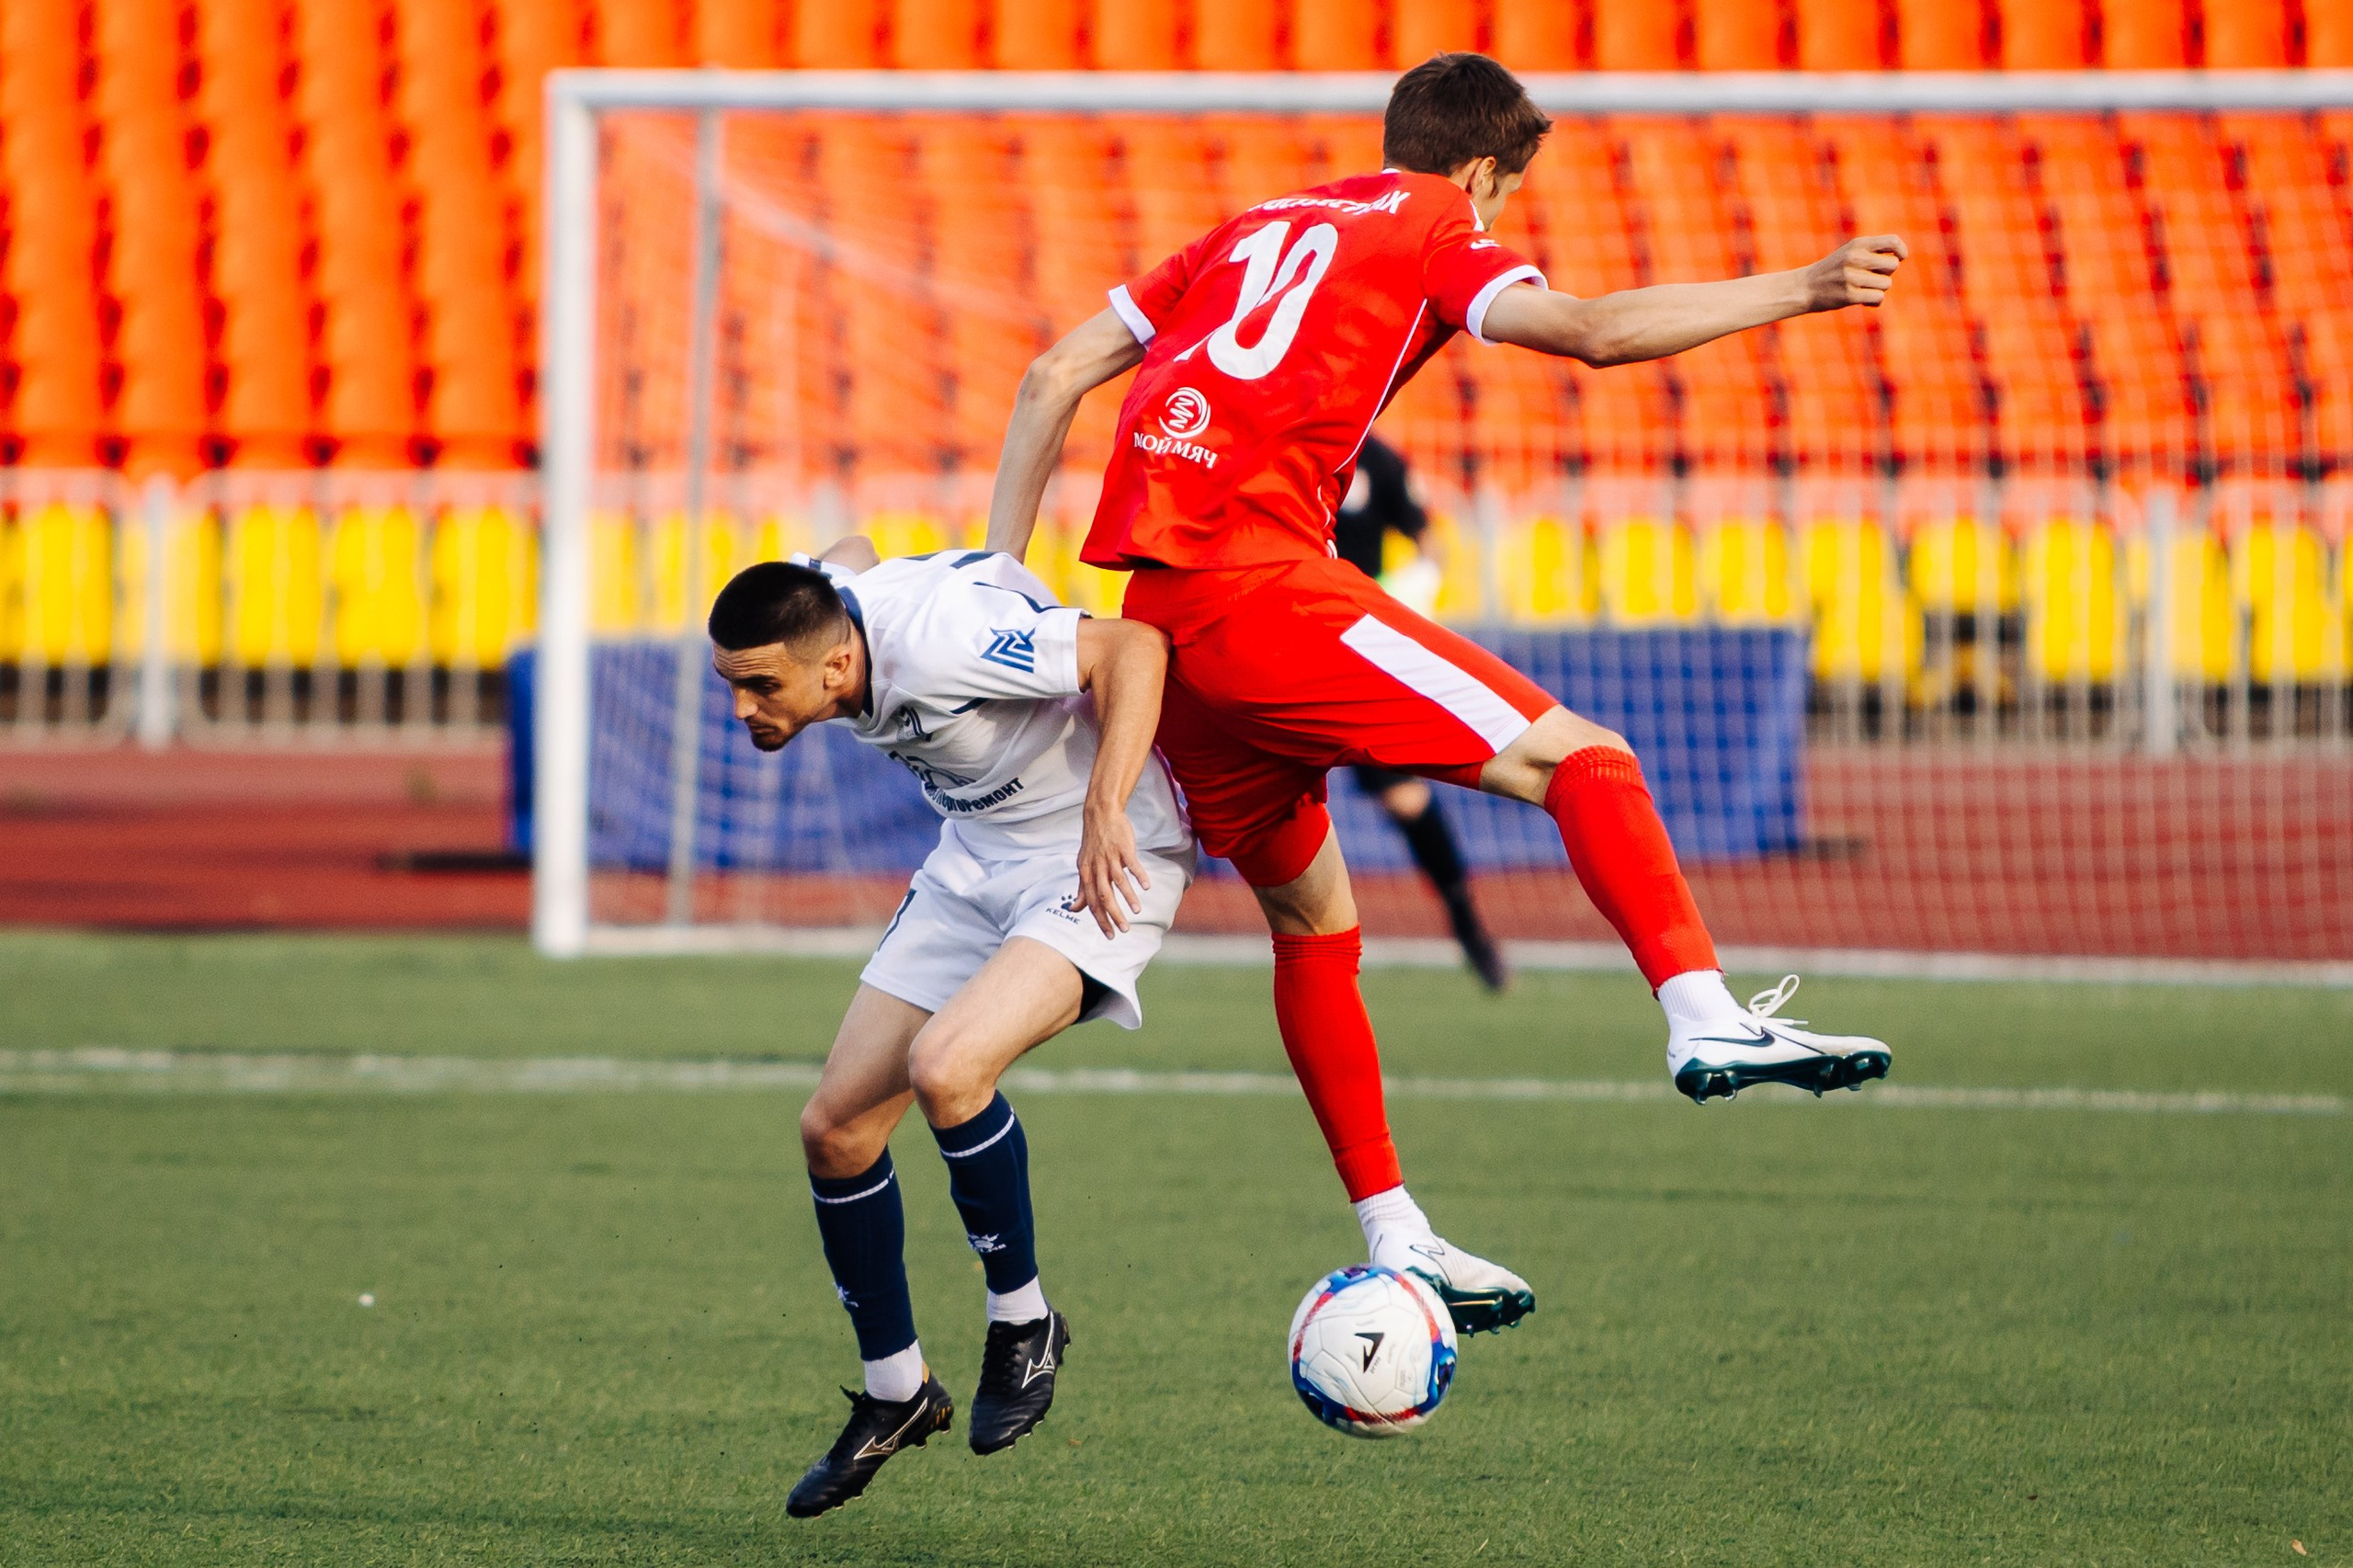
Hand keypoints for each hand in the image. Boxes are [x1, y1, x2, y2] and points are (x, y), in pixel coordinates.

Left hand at [1075, 801, 1149, 937]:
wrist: (1100, 814)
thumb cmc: (1093, 843)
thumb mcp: (1084, 866)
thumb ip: (1082, 889)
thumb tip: (1074, 909)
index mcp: (1087, 874)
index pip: (1093, 902)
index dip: (1100, 920)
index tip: (1110, 935)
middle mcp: (1097, 868)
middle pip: (1104, 896)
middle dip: (1114, 915)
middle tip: (1124, 930)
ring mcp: (1110, 857)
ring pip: (1119, 881)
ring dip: (1128, 898)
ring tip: (1137, 911)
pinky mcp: (1123, 847)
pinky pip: (1131, 864)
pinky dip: (1139, 876)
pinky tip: (1147, 887)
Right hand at [1804, 235, 1906, 311]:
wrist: (1805, 287)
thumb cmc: (1833, 270)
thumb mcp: (1850, 252)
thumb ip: (1872, 251)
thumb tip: (1899, 259)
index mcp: (1857, 244)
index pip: (1892, 241)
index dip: (1901, 251)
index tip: (1900, 258)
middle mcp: (1855, 258)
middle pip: (1893, 265)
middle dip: (1887, 274)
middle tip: (1873, 278)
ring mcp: (1852, 277)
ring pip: (1886, 284)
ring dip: (1878, 289)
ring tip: (1863, 290)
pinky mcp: (1849, 295)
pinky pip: (1878, 298)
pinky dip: (1874, 301)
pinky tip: (1863, 301)